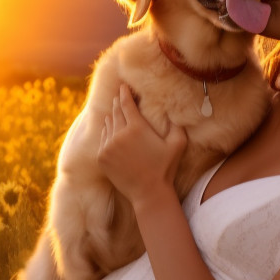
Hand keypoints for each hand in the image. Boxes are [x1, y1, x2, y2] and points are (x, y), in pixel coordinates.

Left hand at [98, 83, 188, 208]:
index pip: (126, 103)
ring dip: (112, 117)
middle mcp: (119, 134)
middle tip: (119, 95)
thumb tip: (172, 109)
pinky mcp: (101, 157)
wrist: (148, 193)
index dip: (124, 93)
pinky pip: (103, 139)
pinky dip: (107, 133)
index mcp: (136, 128)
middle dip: (118, 102)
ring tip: (115, 112)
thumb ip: (176, 124)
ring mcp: (108, 146)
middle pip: (115, 111)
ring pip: (107, 124)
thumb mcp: (178, 144)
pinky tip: (112, 131)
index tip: (123, 85)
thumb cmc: (165, 168)